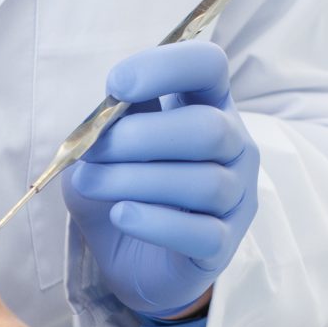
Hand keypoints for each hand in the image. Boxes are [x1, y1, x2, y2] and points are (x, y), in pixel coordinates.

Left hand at [63, 41, 258, 318]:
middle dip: (140, 137)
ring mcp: (236, 198)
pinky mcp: (223, 246)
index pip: (211, 66)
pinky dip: (154, 222)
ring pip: (205, 182)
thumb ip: (113, 121)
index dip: (166, 66)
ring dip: (135, 180)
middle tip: (91, 152)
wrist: (131, 260)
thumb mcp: (108, 146)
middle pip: (210, 128)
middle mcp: (234, 147)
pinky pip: (201, 233)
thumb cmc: (124, 189)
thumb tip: (109, 109)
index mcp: (208, 106)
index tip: (116, 85)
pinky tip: (121, 214)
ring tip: (91, 183)